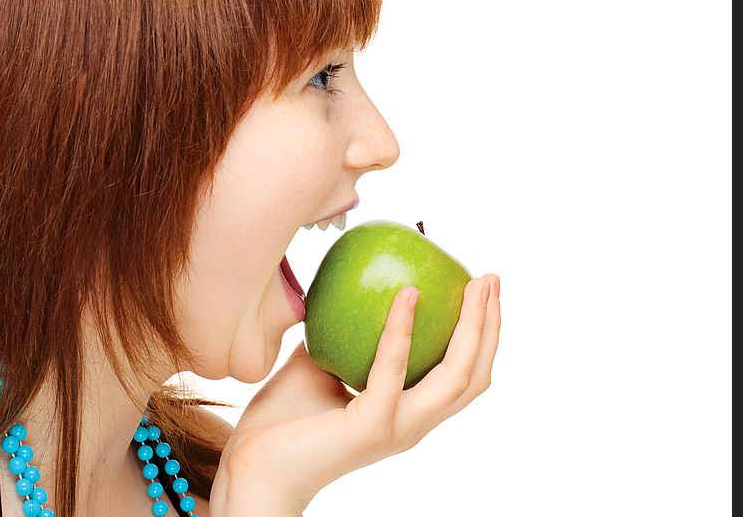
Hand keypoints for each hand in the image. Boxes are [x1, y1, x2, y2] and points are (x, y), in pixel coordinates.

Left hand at [210, 274, 501, 514]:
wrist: (251, 464)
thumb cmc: (283, 420)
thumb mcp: (320, 364)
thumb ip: (343, 334)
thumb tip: (353, 285)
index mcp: (406, 412)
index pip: (461, 376)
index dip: (481, 335)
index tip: (482, 289)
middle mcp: (411, 424)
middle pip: (473, 376)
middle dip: (490, 326)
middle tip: (491, 280)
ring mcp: (396, 429)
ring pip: (455, 378)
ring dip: (472, 328)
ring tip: (473, 286)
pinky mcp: (371, 427)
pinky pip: (392, 369)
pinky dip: (403, 328)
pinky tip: (407, 293)